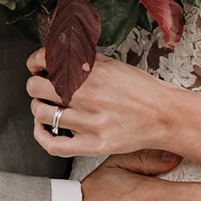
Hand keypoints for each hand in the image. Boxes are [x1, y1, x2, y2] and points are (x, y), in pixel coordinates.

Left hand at [28, 49, 178, 156]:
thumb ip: (85, 61)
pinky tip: (44, 128)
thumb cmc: (141, 91)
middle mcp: (88, 95)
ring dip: (39, 108)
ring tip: (47, 107)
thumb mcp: (114, 65)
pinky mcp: (93, 145)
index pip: (45, 61)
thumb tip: (60, 55)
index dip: (35, 63)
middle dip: (36, 85)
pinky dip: (41, 135)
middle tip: (42, 88)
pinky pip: (54, 144)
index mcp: (92, 72)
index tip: (37, 67)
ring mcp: (90, 122)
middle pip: (36, 87)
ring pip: (41, 113)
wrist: (165, 115)